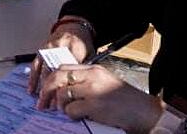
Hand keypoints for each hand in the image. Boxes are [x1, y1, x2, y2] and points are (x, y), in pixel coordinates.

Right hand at [26, 23, 93, 94]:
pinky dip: (33, 78)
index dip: (66, 85)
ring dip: (42, 87)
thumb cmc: (83, 42)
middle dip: (52, 89)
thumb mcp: (88, 54)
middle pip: (54, 71)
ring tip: (41, 101)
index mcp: (73, 47)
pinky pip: (35, 65)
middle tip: (52, 104)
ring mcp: (48, 48)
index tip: (64, 98)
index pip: (68, 70)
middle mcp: (58, 47)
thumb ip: (82, 68)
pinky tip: (32, 89)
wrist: (74, 27)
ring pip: (43, 69)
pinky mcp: (42, 49)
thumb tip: (76, 88)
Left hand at [36, 64, 163, 132]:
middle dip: (46, 90)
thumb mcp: (105, 83)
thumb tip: (64, 91)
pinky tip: (80, 118)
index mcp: (93, 69)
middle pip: (57, 77)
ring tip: (66, 112)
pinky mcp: (95, 105)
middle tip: (42, 103)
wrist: (144, 111)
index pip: (63, 67)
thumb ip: (87, 82)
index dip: (50, 79)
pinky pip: (71, 110)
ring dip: (60, 106)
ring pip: (62, 94)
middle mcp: (92, 76)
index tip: (45, 90)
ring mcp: (93, 90)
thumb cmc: (126, 100)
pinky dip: (71, 116)